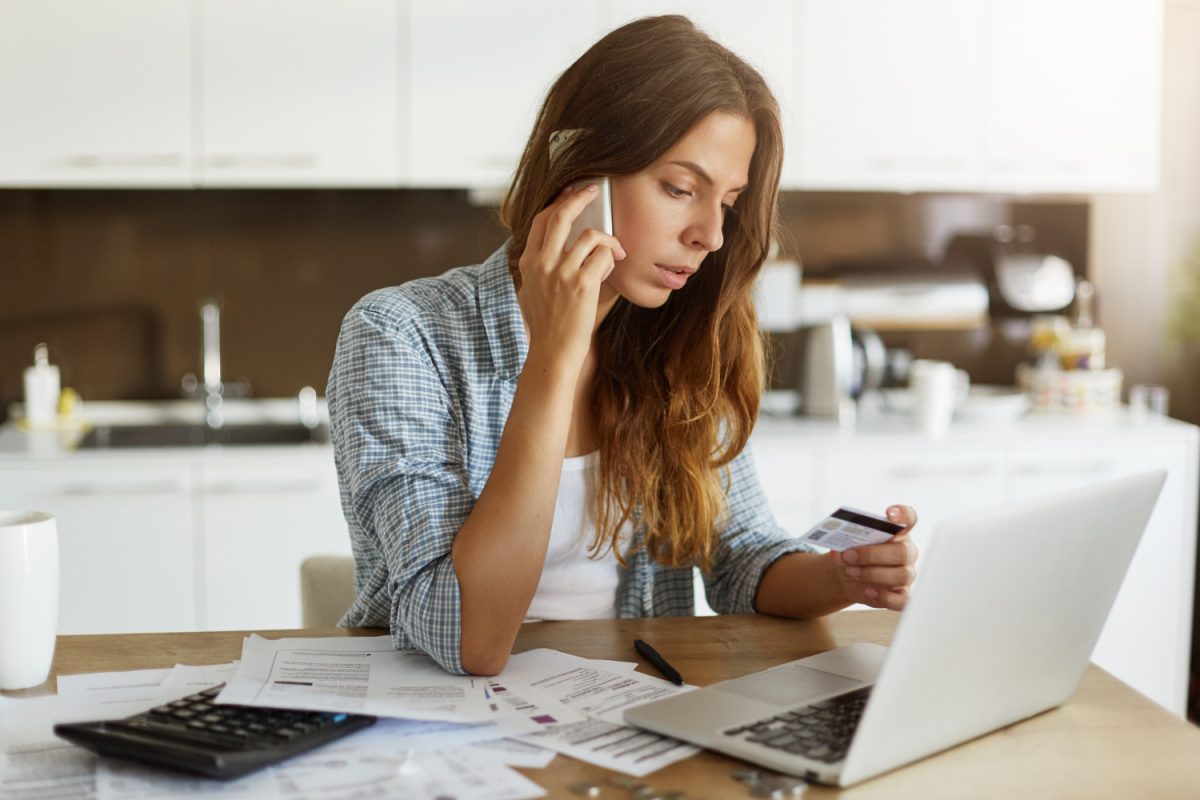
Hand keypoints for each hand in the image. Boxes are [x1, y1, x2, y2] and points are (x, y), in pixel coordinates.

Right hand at [516, 183, 624, 368]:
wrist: (552, 352)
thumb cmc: (548, 325)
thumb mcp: (534, 290)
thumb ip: (543, 266)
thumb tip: (567, 243)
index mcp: (528, 262)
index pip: (541, 220)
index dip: (559, 202)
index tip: (572, 193)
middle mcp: (541, 263)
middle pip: (561, 215)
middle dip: (580, 197)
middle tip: (594, 190)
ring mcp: (561, 272)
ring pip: (591, 235)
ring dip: (607, 241)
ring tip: (613, 254)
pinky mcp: (582, 284)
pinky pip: (604, 254)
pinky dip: (612, 258)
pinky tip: (610, 269)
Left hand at [830, 505, 918, 610]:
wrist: (847, 575)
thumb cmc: (852, 554)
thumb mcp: (846, 544)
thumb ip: (845, 542)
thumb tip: (839, 550)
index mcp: (897, 532)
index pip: (908, 519)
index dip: (903, 514)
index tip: (889, 513)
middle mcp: (906, 552)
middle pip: (903, 551)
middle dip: (873, 554)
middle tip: (849, 555)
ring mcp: (906, 574)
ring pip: (902, 575)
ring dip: (872, 573)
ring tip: (851, 571)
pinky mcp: (902, 594)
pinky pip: (902, 600)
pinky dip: (885, 597)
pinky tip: (868, 591)